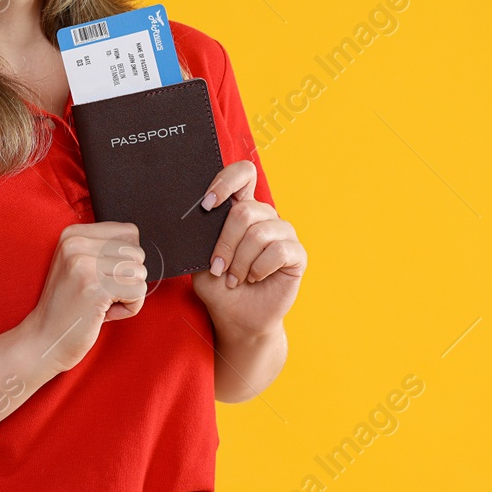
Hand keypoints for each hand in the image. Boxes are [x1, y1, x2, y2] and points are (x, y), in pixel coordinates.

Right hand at [20, 222, 146, 374]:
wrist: (44, 339)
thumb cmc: (69, 306)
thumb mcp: (79, 266)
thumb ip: (104, 251)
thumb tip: (140, 249)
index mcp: (73, 234)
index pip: (128, 232)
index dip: (126, 259)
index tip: (103, 276)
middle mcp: (76, 243)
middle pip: (137, 252)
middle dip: (128, 279)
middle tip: (102, 294)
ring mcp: (84, 264)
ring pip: (139, 272)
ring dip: (129, 294)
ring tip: (102, 303)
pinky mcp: (95, 287)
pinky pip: (138, 291)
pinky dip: (130, 308)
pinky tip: (104, 313)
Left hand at [190, 161, 305, 338]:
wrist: (236, 317)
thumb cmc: (218, 285)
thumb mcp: (200, 259)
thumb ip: (201, 236)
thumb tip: (194, 217)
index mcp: (241, 208)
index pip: (242, 174)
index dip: (226, 182)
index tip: (208, 204)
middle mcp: (264, 215)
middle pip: (245, 210)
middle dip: (225, 243)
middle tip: (218, 267)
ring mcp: (283, 233)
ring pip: (259, 232)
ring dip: (240, 261)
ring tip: (234, 278)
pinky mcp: (296, 254)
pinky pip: (278, 250)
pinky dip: (259, 268)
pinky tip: (254, 278)